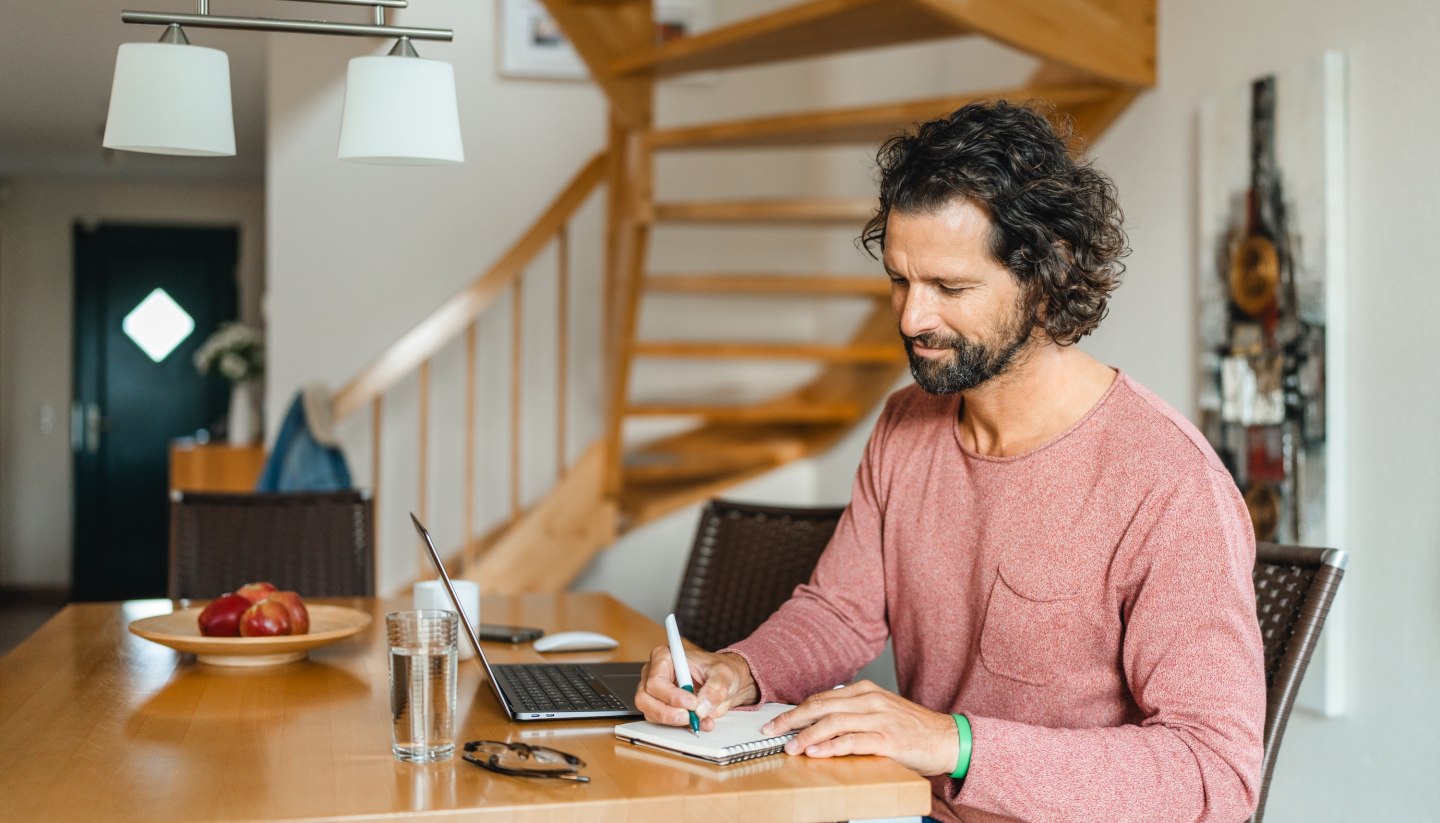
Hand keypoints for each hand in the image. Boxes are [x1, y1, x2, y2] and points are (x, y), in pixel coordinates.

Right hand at [636, 645, 758, 730]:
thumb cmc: (720, 670)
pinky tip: (697, 722)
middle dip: (667, 712)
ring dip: (673, 721)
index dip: (672, 695)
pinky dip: (679, 726)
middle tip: (690, 717)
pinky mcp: (660, 708)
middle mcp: (654, 674)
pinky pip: (661, 722)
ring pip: (650, 712)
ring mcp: (655, 692)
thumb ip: (715, 689)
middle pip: (645, 698)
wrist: (725, 682)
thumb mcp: (723, 674)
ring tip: (697, 720)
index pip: (656, 680)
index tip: (692, 703)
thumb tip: (702, 707)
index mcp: (665, 657)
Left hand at [760, 680, 958, 775]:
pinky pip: (853, 741)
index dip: (796, 710)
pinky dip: (831, 746)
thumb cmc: (912, 728)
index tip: (776, 721)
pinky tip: (816, 752)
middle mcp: (870, 700)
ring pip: (834, 721)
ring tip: (790, 746)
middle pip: (822, 705)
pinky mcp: (889, 739)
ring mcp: (880, 718)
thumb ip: (853, 713)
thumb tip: (820, 722)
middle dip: (792, 719)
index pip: (822, 698)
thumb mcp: (880, 711)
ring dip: (807, 734)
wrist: (948, 738)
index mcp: (865, 691)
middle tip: (771, 731)